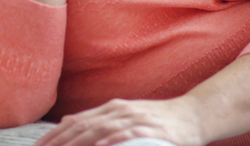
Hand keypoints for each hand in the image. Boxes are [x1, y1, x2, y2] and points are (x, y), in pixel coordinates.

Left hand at [33, 97, 204, 145]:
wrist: (194, 115)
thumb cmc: (161, 120)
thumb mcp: (128, 116)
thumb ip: (101, 120)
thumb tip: (71, 123)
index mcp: (113, 108)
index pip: (77, 121)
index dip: (56, 134)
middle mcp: (121, 110)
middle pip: (84, 125)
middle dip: (60, 140)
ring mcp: (136, 118)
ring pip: (101, 128)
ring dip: (79, 141)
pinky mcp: (151, 128)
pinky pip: (128, 133)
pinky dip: (112, 138)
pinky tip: (100, 145)